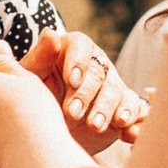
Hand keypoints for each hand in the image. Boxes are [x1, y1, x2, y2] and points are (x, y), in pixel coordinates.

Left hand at [24, 25, 146, 158]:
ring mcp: (112, 86)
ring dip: (107, 109)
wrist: (47, 132)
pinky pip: (136, 111)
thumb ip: (39, 59)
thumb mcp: (31, 80)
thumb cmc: (34, 99)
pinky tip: (128, 133)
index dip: (78, 61)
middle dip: (87, 93)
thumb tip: (50, 34)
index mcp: (73, 50)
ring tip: (94, 126)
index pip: (81, 46)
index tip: (70, 80)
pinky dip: (135, 121)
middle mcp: (96, 64)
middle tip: (72, 113)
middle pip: (99, 72)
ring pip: (117, 92)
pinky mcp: (123, 108)